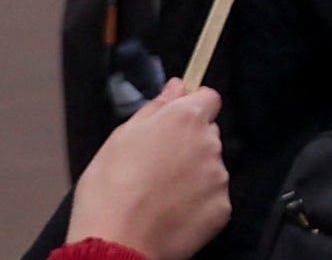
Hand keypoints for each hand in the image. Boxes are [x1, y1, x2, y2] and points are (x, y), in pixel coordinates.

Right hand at [66, 82, 226, 259]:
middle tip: (156, 166)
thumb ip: (156, 108)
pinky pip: (212, 198)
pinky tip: (170, 213)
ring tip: (159, 195)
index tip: (176, 122)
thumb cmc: (109, 191)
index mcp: (185, 119)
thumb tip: (177, 86)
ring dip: (193, 175)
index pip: (208, 98)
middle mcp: (209, 143)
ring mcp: (218, 178)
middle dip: (188, 144)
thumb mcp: (120, 138)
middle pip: (207, 134)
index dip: (192, 108)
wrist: (116, 244)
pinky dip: (197, 204)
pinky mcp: (221, 209)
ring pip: (210, 167)